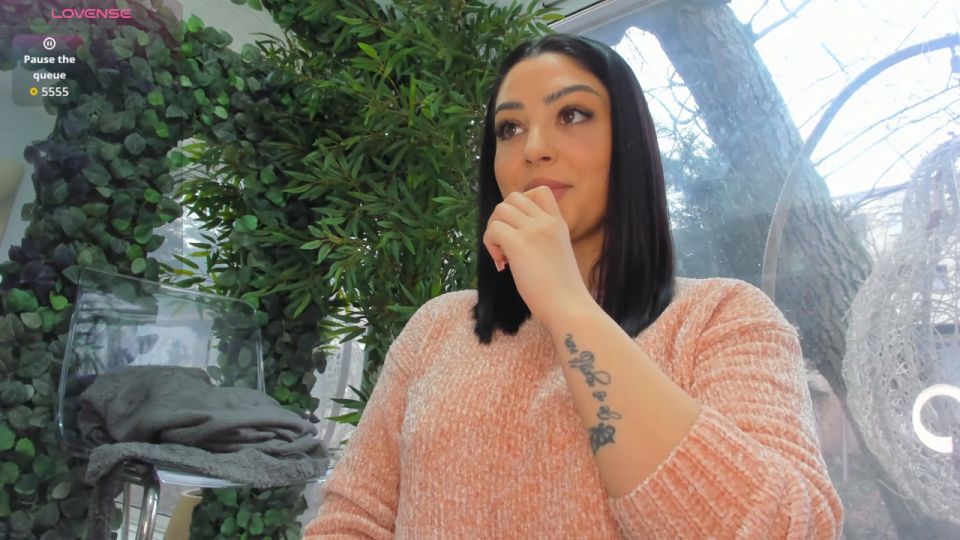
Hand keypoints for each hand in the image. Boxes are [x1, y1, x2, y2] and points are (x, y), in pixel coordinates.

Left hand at [482, 185, 593, 324]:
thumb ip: (541, 240)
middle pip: (513, 198)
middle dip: (503, 218)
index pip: (540, 192)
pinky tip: (502, 263)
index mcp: (558, 223)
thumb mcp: (557, 254)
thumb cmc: (563, 291)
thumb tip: (512, 240)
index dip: (522, 204)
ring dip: (494, 230)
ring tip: (503, 255)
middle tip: (506, 245)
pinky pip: (493, 230)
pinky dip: (490, 245)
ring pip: (499, 210)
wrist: (569, 307)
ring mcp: (533, 231)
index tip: (520, 227)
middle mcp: (546, 222)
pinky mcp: (519, 245)